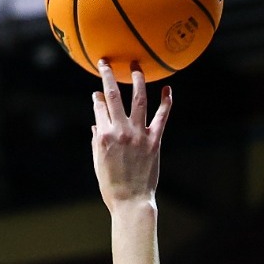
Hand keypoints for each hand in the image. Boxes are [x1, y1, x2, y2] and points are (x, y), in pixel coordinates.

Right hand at [91, 60, 170, 210]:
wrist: (132, 201)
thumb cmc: (112, 186)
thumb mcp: (98, 162)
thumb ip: (96, 140)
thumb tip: (96, 124)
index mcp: (103, 136)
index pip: (98, 107)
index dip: (97, 97)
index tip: (97, 92)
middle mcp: (120, 131)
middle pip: (112, 96)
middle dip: (108, 76)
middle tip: (106, 62)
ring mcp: (138, 134)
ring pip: (138, 100)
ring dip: (137, 80)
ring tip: (136, 67)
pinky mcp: (154, 141)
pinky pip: (161, 117)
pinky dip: (165, 102)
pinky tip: (167, 89)